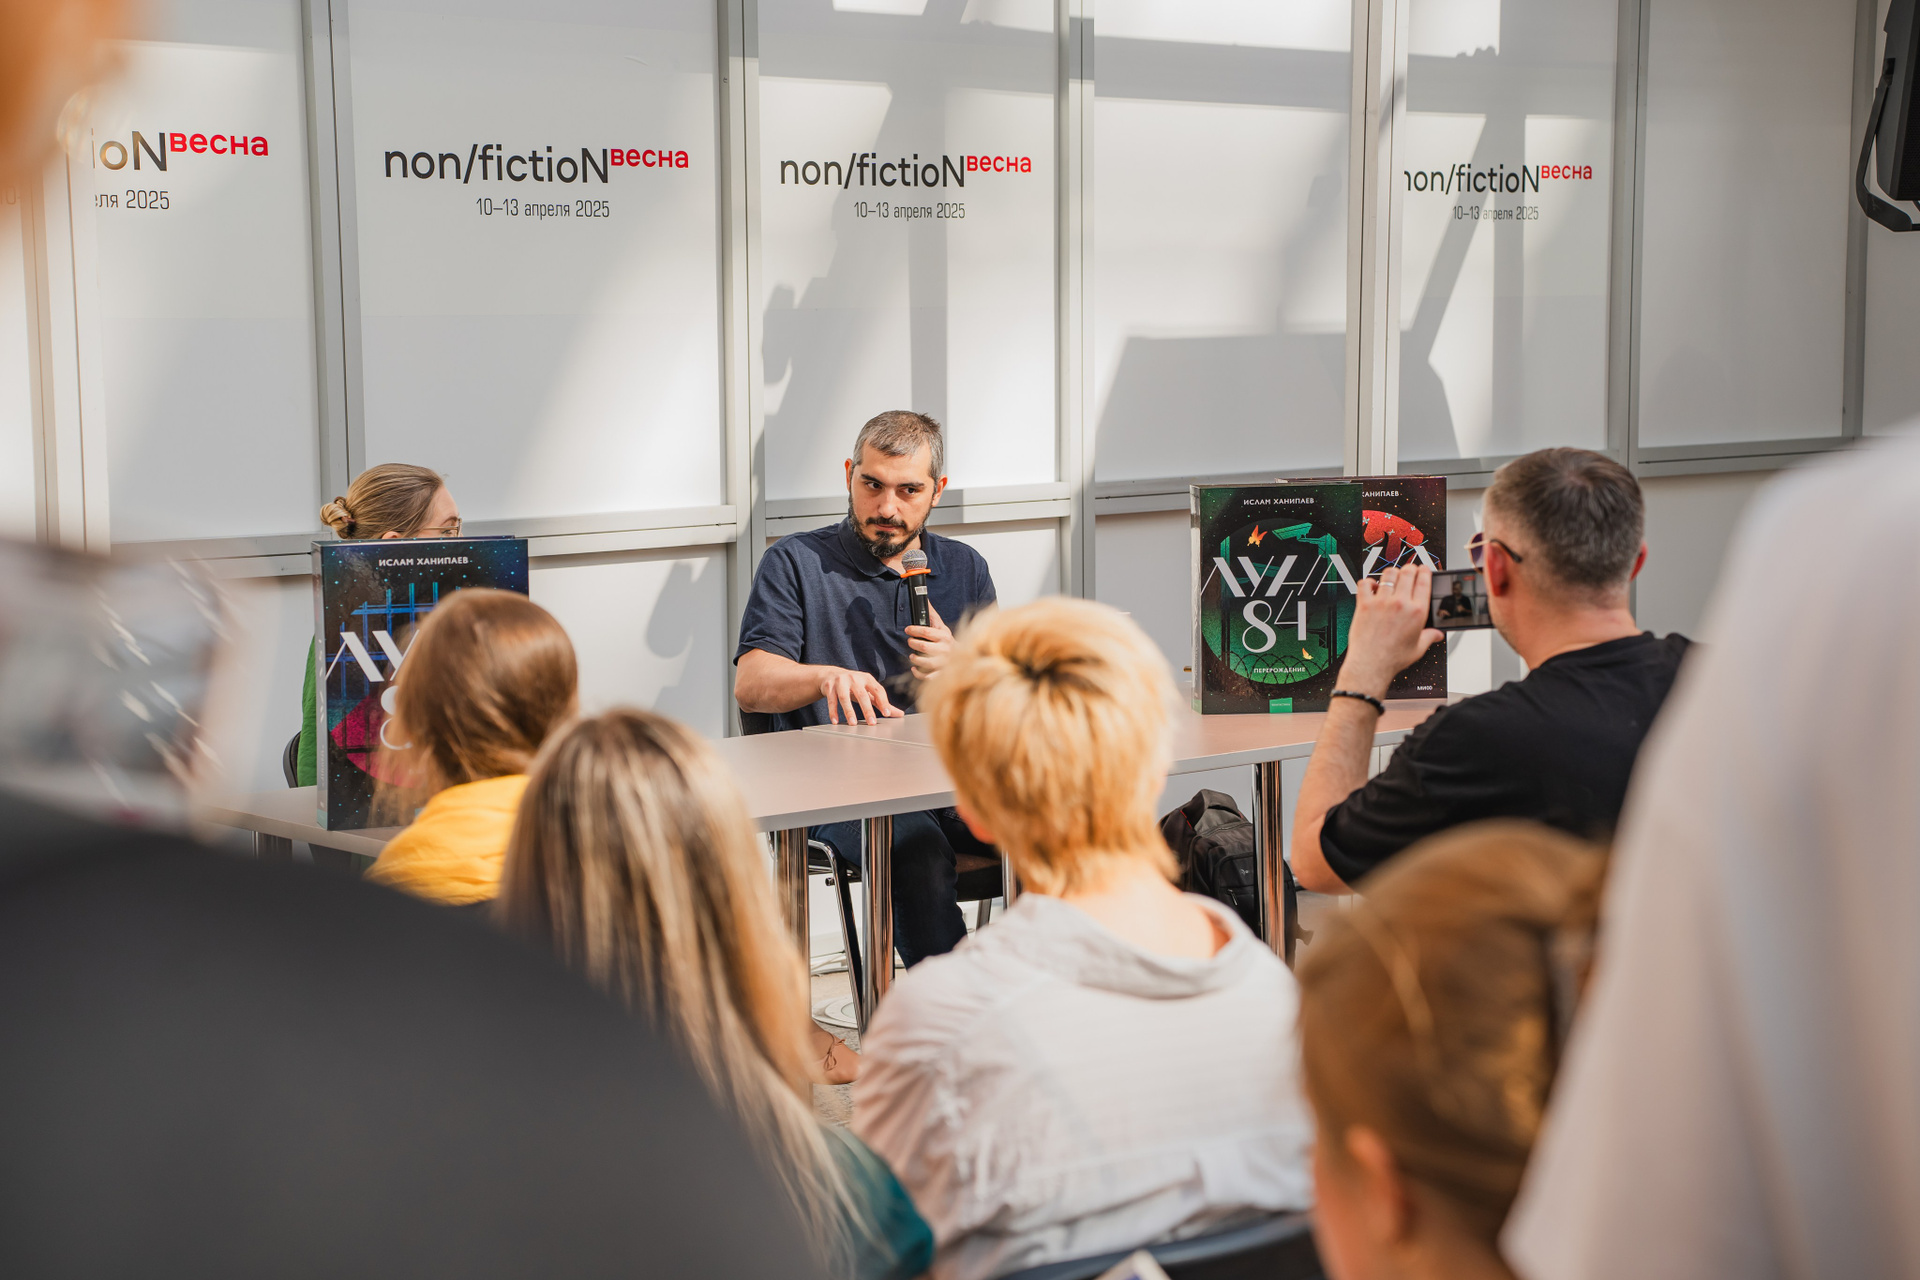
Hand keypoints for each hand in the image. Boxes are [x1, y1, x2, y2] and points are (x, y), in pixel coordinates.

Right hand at [818, 666, 902, 725]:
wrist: (831, 675)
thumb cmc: (854, 685)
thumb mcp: (868, 690)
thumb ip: (882, 702)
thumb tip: (900, 714)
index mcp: (867, 678)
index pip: (878, 690)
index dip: (883, 701)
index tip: (886, 713)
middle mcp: (854, 678)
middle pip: (862, 695)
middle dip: (867, 709)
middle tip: (872, 723)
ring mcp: (840, 682)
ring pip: (844, 697)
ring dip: (849, 711)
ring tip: (853, 724)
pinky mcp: (829, 687)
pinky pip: (831, 700)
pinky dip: (833, 711)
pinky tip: (835, 721)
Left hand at [905, 603, 954, 679]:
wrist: (965, 655)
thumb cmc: (947, 640)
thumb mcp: (941, 626)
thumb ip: (931, 615)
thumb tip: (924, 600)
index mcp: (945, 636)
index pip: (927, 632)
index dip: (915, 630)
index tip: (908, 629)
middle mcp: (946, 649)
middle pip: (925, 647)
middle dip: (913, 643)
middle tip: (910, 641)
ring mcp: (945, 663)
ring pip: (927, 663)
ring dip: (916, 660)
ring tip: (912, 656)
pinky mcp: (942, 674)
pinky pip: (929, 677)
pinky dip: (919, 674)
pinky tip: (914, 669)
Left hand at [1336, 564, 1444, 699]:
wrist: (1371, 665)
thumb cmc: (1393, 658)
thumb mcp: (1418, 648)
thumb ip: (1429, 637)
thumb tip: (1437, 635)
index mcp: (1417, 612)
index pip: (1424, 581)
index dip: (1424, 571)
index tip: (1423, 569)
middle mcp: (1400, 603)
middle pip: (1407, 572)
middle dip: (1410, 568)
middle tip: (1409, 571)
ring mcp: (1381, 602)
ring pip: (1388, 574)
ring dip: (1392, 573)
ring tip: (1392, 577)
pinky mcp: (1365, 604)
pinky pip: (1365, 583)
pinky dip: (1369, 582)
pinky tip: (1373, 587)